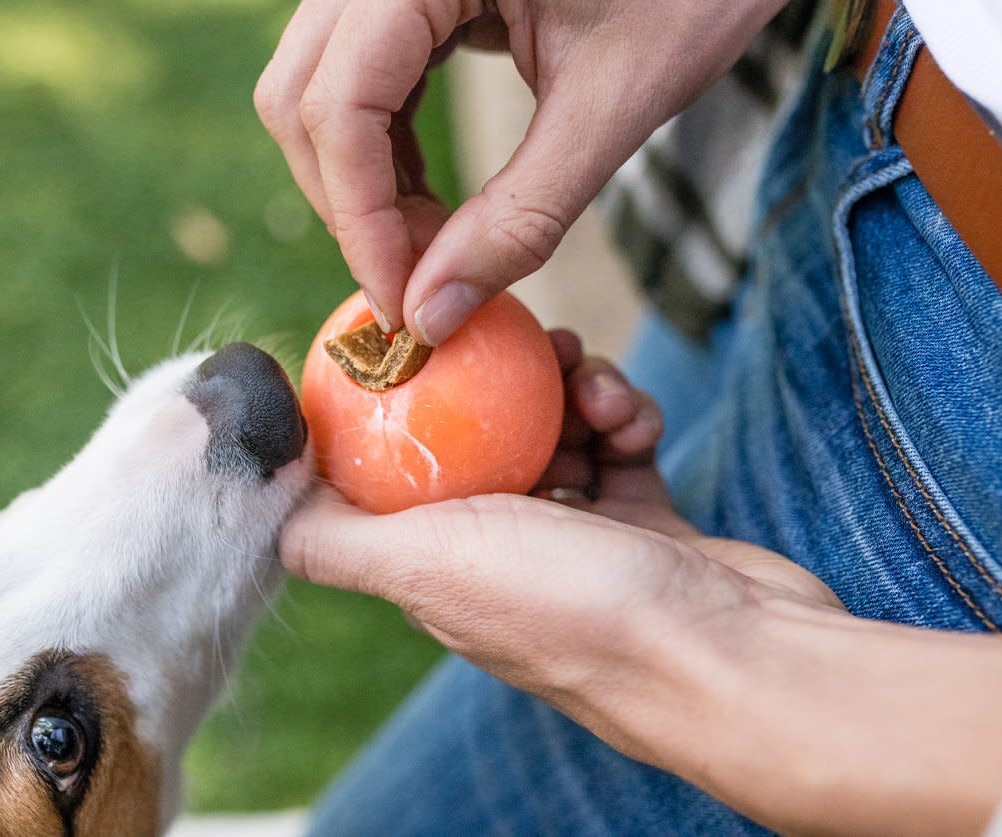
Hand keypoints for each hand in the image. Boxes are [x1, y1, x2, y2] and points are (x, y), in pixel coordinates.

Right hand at [256, 0, 850, 342]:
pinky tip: (433, 194)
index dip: (361, 222)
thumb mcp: (620, 99)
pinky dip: (384, 139)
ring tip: (432, 246)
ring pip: (317, 77)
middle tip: (416, 283)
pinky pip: (359, 60)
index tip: (405, 309)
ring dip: (360, 175)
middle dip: (348, 202)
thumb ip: (521, 217)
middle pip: (300, 90)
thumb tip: (430, 314)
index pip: (340, 104)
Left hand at [280, 336, 839, 756]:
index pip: (394, 469)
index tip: (416, 343)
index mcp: (435, 566)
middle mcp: (496, 555)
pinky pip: (616, 444)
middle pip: (474, 438)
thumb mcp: (428, 563)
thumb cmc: (574, 610)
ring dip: (570, 392)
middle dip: (495, 384)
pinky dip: (624, 418)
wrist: (731, 657)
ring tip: (594, 382)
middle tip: (529, 343)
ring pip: (550, 429)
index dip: (397, 405)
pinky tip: (635, 418)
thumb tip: (270, 505)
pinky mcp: (641, 525)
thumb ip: (337, 539)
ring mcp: (573, 541)